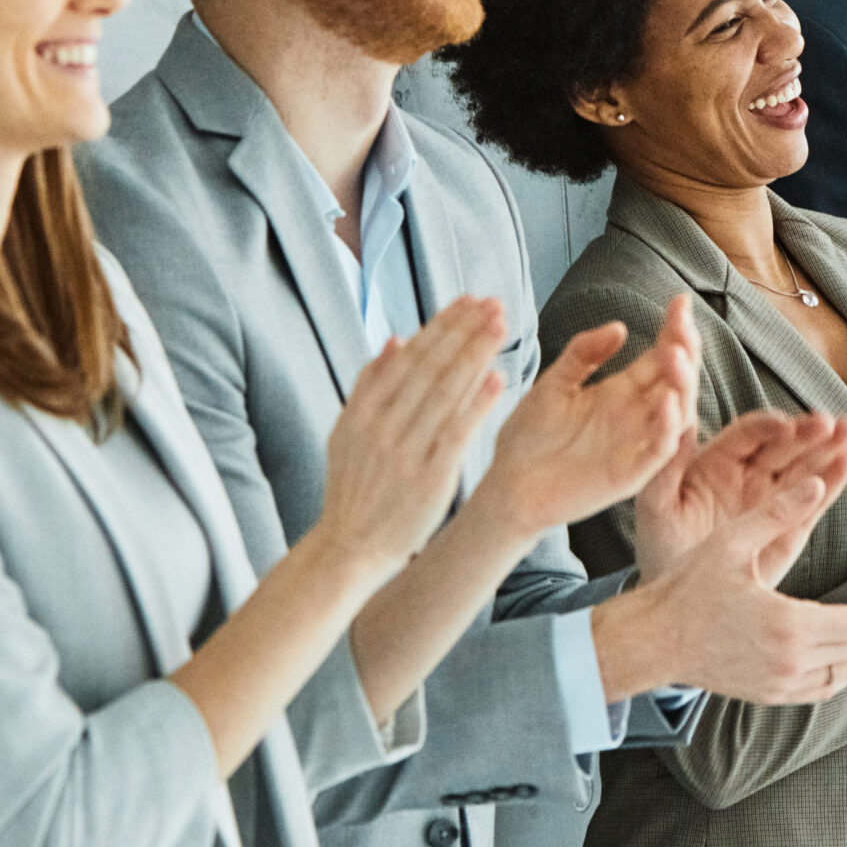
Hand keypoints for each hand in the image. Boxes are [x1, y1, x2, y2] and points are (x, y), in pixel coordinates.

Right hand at [313, 295, 510, 579]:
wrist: (349, 546)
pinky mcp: (429, 477)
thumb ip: (369, 385)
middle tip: (494, 302)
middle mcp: (383, 425)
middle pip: (429, 366)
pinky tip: (498, 379)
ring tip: (500, 326)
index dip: (441, 325)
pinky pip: (456, 432)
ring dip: (475, 355)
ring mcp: (406, 450)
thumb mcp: (346, 433)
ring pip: (445, 392)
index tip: (468, 300)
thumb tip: (394, 339)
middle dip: (464, 330)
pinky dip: (477, 404)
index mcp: (363, 411)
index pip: (409, 356)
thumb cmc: (354, 489)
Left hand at [465, 295, 695, 545]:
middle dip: (684, 351)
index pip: (659, 356)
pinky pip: (658, 451)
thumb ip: (583, 355)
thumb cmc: (528, 436)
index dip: (673, 330)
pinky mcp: (630, 475)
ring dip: (682, 384)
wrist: (506, 485)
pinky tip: (666, 402)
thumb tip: (620, 326)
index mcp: (621, 391)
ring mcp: (637, 445)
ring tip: (677, 355)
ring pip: (676, 413)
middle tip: (682, 325)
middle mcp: (637, 416)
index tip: (679, 301)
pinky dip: (667, 428)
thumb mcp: (553, 384)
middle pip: (675, 379)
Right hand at [592, 458, 846, 703]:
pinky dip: (845, 667)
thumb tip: (817, 481)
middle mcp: (789, 663)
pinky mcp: (770, 694)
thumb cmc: (686, 588)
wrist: (652, 642)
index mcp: (787, 625)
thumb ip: (779, 511)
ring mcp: (780, 685)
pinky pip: (823, 687)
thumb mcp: (731, 540)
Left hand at [633, 408, 846, 578]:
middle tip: (829, 423)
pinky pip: (815, 499)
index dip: (768, 427)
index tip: (785, 426)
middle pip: (784, 444)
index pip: (748, 434)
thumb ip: (667, 462)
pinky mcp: (792, 525)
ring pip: (806, 466)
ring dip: (828, 446)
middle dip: (808, 431)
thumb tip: (676, 417)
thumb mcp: (656, 504)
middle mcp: (750, 474)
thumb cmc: (662, 548)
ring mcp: (774, 498)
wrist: (682, 601)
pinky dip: (833, 480)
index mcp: (717, 461)